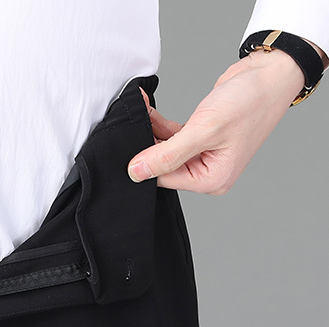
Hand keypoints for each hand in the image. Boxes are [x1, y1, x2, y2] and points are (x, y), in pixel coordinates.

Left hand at [126, 47, 310, 193]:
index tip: (129, 144)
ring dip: (150, 132)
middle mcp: (207, 172)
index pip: (165, 180)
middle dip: (146, 145)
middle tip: (131, 123)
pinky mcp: (199, 138)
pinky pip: (171, 137)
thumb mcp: (205, 130)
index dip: (145, 164)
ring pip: (165, 150)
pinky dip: (159, 124)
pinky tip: (147, 110)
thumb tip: (136, 172)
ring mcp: (202, 155)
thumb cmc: (250, 101)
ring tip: (138, 109)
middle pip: (163, 166)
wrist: (270, 72)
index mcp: (212, 180)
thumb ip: (168, 154)